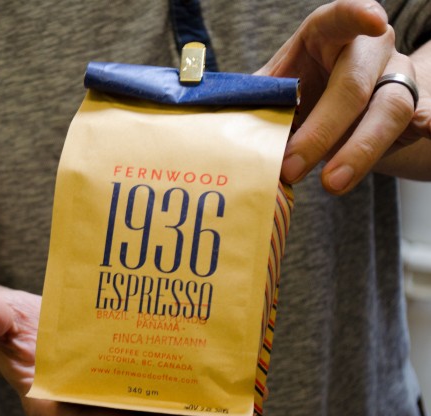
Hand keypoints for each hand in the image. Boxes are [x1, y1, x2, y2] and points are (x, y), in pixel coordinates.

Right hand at [0, 291, 247, 415]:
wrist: (39, 330)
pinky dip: (204, 415)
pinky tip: (236, 411)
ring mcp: (118, 408)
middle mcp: (89, 414)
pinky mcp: (141, 397)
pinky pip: (173, 410)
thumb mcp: (0, 323)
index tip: (121, 414)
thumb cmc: (18, 332)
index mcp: (52, 404)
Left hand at [257, 0, 427, 193]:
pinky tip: (426, 128)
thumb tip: (222, 133)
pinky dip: (426, 126)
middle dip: (322, 129)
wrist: (344, 109)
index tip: (372, 19)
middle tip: (292, 168)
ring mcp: (396, 78)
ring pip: (388, 109)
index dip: (355, 15)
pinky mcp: (415, 109)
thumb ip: (256, 103)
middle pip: (352, 84)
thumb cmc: (303, 93)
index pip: (341, 17)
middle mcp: (369, 51)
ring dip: (359, 149)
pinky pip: (423, 118)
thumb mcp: (277, 91)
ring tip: (332, 183)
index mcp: (330, 35)